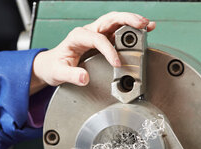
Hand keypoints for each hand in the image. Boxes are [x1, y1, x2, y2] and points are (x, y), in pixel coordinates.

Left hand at [30, 11, 155, 92]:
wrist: (51, 66)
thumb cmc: (54, 66)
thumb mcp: (57, 73)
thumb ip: (70, 75)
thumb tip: (84, 78)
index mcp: (78, 36)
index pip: (98, 38)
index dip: (109, 50)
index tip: (117, 63)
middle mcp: (89, 31)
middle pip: (110, 19)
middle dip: (128, 19)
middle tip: (142, 24)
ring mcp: (97, 34)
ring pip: (117, 22)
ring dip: (133, 22)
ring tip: (148, 25)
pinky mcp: (103, 40)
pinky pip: (119, 33)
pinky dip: (132, 31)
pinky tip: (143, 32)